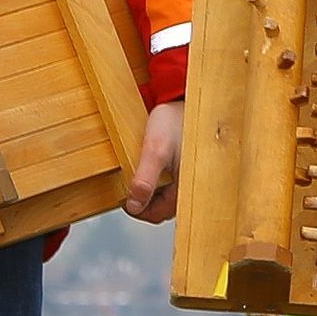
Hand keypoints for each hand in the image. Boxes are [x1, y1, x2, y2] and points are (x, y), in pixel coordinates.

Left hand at [122, 101, 182, 221]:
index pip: (155, 214)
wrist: (189, 101)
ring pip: (164, 196)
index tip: (124, 194)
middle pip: (160, 207)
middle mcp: (191, 188)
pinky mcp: (188, 171)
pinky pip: (170, 185)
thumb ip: (144, 180)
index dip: (136, 207)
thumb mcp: (155, 150)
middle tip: (132, 179)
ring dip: (150, 187)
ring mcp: (190, 180)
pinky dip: (159, 179)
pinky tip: (156, 163)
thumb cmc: (177, 121)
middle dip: (143, 197)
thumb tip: (135, 205)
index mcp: (187, 189)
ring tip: (145, 167)